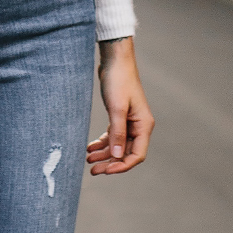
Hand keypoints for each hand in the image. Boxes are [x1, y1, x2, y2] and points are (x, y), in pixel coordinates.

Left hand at [87, 38, 153, 175]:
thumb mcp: (116, 109)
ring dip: (104, 155)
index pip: (137, 155)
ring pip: (117, 146)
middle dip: (110, 163)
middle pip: (126, 153)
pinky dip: (102, 143)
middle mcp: (138, 126)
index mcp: (143, 125)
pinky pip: (112, 136)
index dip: (122, 166)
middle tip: (93, 170)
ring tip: (88, 160)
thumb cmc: (118, 81)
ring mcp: (129, 122)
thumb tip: (117, 157)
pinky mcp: (119, 117)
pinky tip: (90, 148)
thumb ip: (117, 134)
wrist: (114, 61)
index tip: (105, 171)